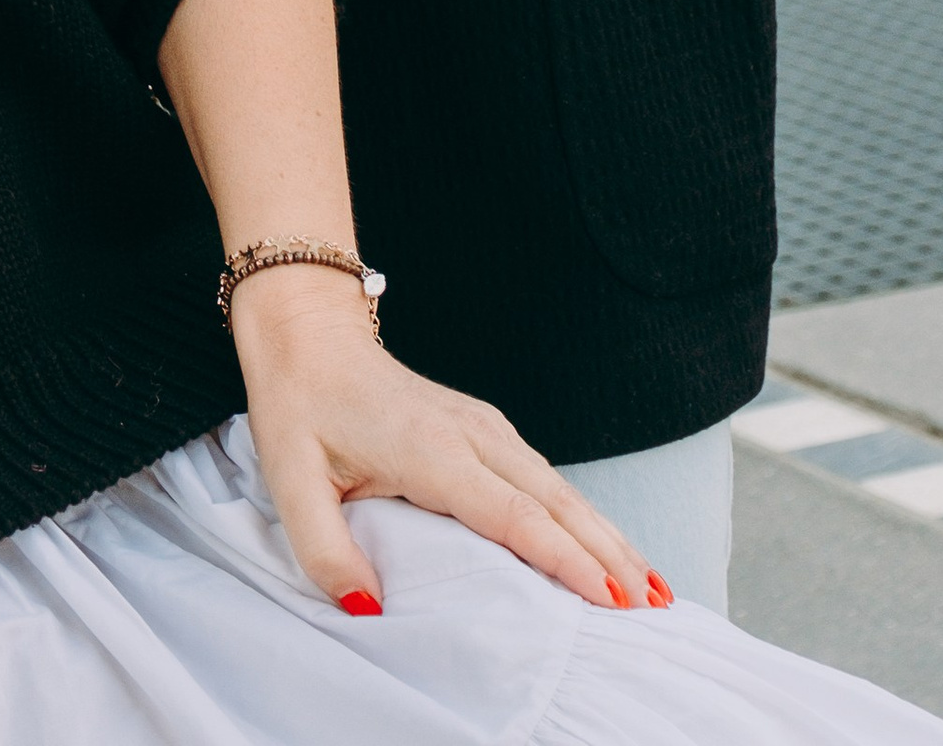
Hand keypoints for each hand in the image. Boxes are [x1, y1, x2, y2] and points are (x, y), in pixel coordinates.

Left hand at [228, 273, 666, 617]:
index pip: (514, 513)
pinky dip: (582, 515)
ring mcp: (482, 425)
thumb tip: (369, 611)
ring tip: (649, 587)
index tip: (611, 598)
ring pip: (559, 488)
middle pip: (555, 501)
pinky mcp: (483, 427)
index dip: (566, 559)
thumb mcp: (290, 481)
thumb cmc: (299, 405)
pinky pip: (544, 478)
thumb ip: (326, 552)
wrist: (307, 331)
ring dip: (606, 535)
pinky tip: (604, 543)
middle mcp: (471, 433)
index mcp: (432, 449)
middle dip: (608, 555)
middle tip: (652, 608)